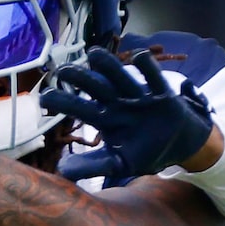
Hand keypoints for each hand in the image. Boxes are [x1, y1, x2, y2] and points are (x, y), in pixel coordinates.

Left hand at [51, 47, 218, 180]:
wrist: (179, 146)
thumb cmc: (145, 152)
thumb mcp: (118, 164)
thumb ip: (92, 166)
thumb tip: (62, 170)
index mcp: (106, 118)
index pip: (80, 108)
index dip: (64, 102)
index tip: (45, 97)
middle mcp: (118, 103)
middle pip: (96, 88)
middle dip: (81, 79)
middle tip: (63, 71)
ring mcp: (139, 96)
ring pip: (121, 78)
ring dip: (109, 67)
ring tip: (93, 55)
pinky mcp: (162, 95)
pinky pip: (154, 79)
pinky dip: (148, 68)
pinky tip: (139, 58)